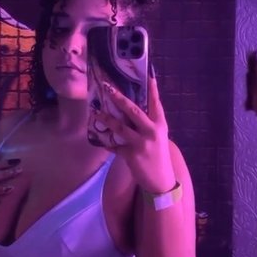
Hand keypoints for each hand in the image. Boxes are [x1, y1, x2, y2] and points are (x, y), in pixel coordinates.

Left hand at [95, 75, 175, 193]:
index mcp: (160, 124)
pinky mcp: (131, 155)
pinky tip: (98, 136)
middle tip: (108, 87)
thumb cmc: (158, 155)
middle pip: (133, 110)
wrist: (161, 180)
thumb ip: (148, 123)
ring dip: (106, 118)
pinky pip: (114, 146)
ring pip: (120, 127)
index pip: (155, 103)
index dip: (152, 89)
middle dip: (119, 98)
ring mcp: (141, 143)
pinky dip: (106, 142)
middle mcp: (151, 131)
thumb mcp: (158, 136)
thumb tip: (131, 109)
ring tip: (95, 111)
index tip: (148, 75)